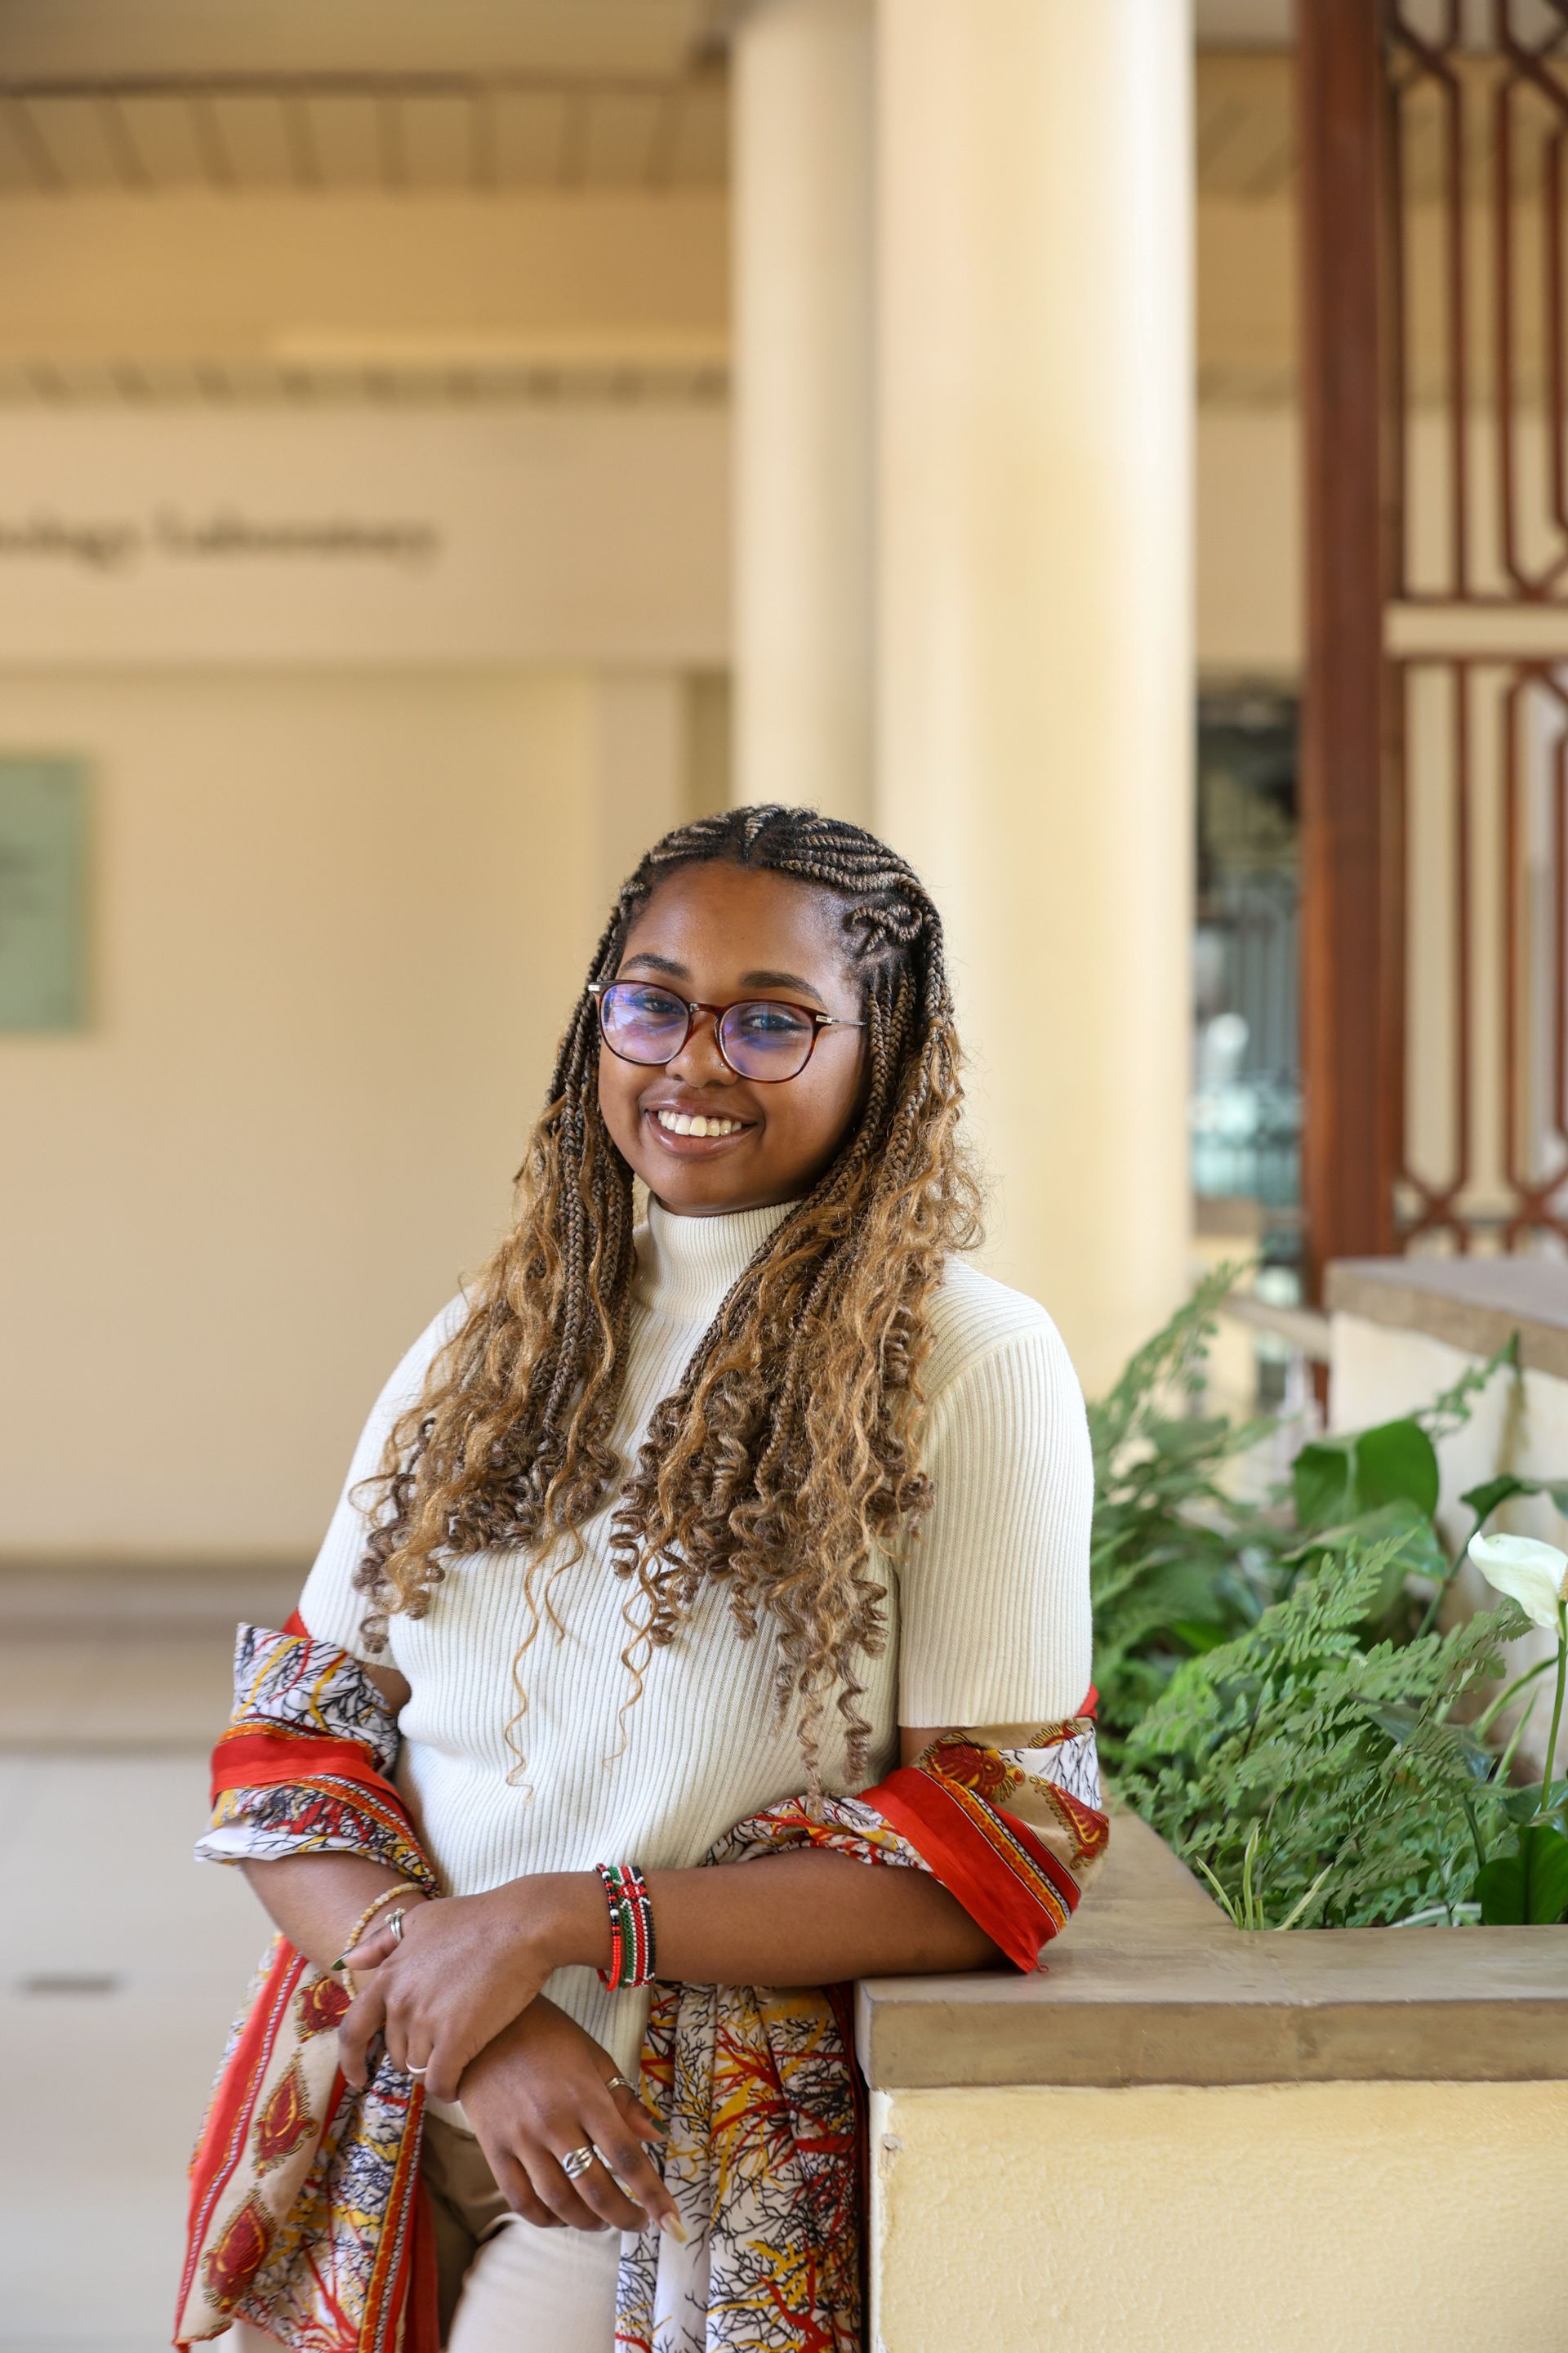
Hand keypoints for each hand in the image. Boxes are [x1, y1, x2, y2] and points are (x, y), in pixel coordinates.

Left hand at [338, 1881, 568, 2102]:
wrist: (521, 1927)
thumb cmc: (477, 1918)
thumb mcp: (422, 1919)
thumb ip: (382, 1942)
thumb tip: (347, 1961)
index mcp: (389, 1976)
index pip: (354, 2029)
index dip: (351, 2058)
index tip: (358, 2077)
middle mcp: (400, 2002)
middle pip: (396, 2053)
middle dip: (416, 2054)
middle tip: (443, 2045)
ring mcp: (426, 2022)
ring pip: (420, 2069)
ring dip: (436, 2069)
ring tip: (460, 2056)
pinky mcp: (455, 2039)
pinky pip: (442, 2083)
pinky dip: (450, 2088)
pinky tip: (462, 2082)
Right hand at [458, 1999, 681, 2238]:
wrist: (482, 2027)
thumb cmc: (548, 2036)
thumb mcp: (593, 2056)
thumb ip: (624, 2100)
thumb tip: (657, 2137)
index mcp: (585, 2095)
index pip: (626, 2155)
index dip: (651, 2193)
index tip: (670, 2221)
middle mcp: (553, 2122)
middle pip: (595, 2188)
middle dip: (623, 2216)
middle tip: (638, 2223)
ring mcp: (520, 2139)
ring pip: (559, 2201)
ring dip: (587, 2222)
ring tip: (603, 2221)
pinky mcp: (492, 2149)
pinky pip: (520, 2199)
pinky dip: (545, 2218)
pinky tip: (562, 2217)